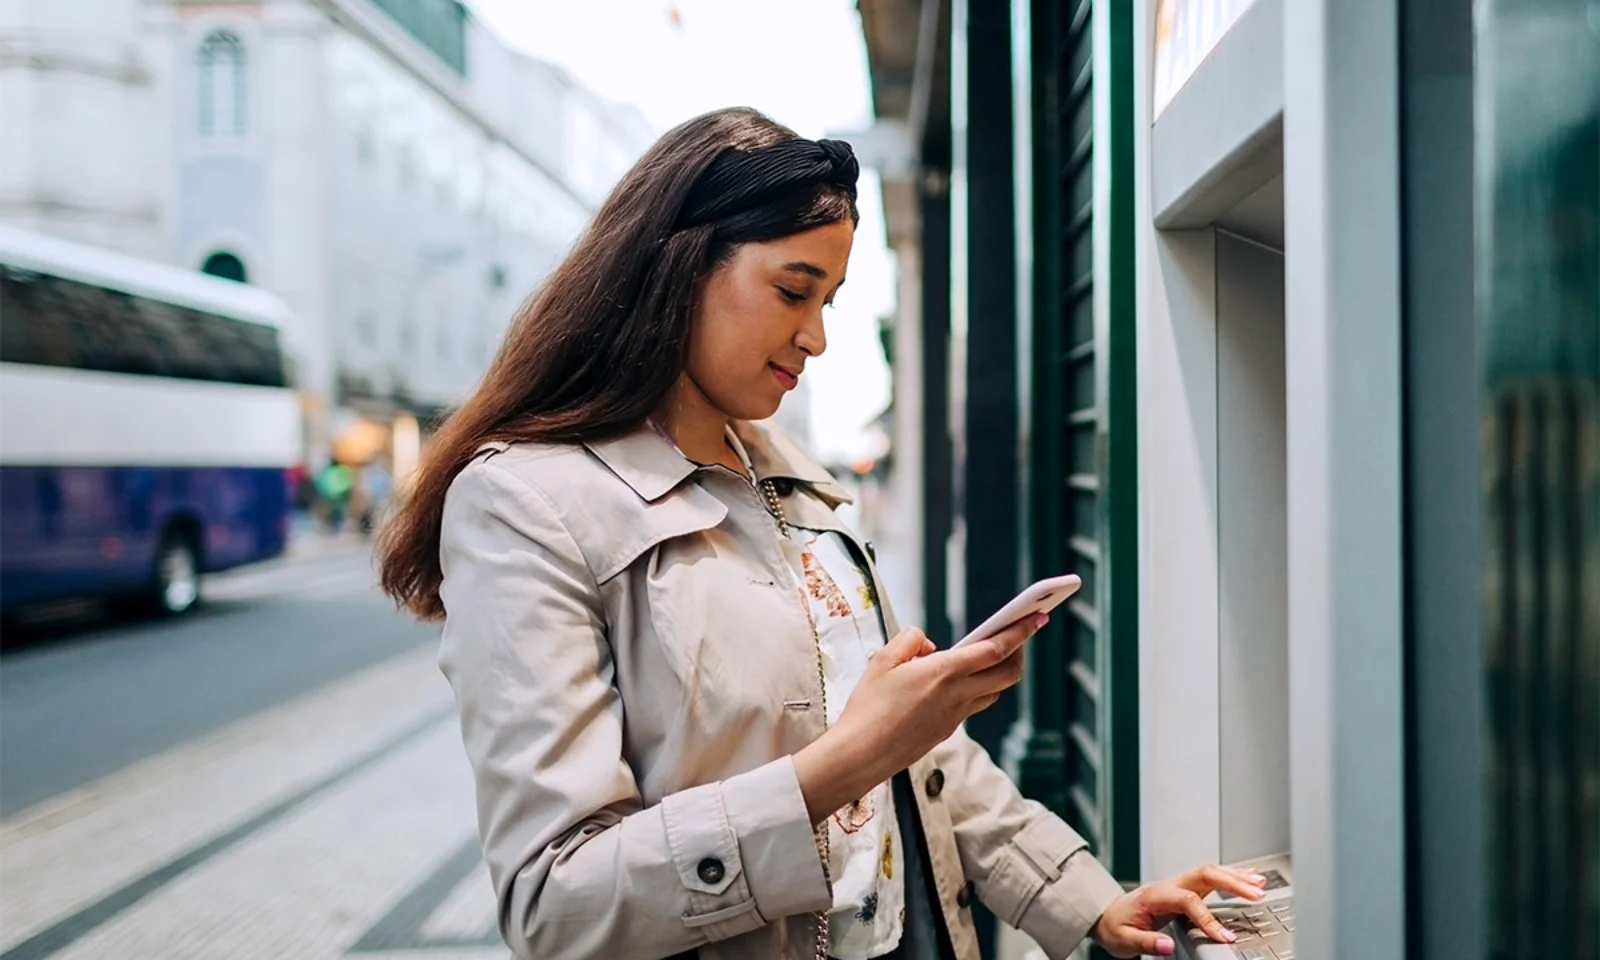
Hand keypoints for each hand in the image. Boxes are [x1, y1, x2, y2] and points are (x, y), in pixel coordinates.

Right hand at [792, 616, 1045, 822]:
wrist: (861, 754)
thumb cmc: (868, 706)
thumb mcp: (882, 660)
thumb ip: (909, 641)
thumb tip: (928, 644)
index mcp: (944, 672)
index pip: (996, 649)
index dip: (1020, 632)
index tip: (1037, 618)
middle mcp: (957, 695)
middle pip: (1008, 674)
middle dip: (1018, 653)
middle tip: (1015, 636)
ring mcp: (955, 717)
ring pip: (993, 692)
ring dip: (998, 673)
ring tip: (988, 657)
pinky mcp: (947, 731)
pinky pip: (972, 706)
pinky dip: (974, 690)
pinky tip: (955, 683)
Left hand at [1091, 865, 1266, 956]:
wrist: (1106, 915)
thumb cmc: (1115, 926)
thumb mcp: (1124, 939)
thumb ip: (1146, 942)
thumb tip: (1167, 945)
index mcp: (1156, 895)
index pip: (1188, 901)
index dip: (1208, 919)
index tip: (1225, 937)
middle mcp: (1168, 884)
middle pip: (1204, 874)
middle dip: (1232, 882)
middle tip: (1256, 895)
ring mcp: (1177, 883)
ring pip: (1210, 872)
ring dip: (1236, 875)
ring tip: (1260, 884)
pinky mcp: (1183, 888)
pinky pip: (1210, 877)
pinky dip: (1230, 876)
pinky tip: (1247, 877)